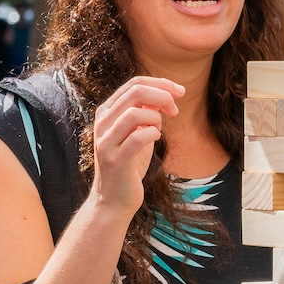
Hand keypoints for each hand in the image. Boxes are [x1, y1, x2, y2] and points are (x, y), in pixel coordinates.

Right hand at [90, 76, 182, 217]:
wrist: (114, 199)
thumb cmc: (129, 165)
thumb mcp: (137, 132)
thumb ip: (145, 112)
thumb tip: (165, 93)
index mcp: (107, 112)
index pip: (134, 83)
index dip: (161, 83)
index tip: (180, 91)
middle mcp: (102, 122)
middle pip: (135, 92)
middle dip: (163, 96)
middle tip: (175, 110)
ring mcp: (106, 141)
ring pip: (136, 113)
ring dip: (156, 119)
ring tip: (158, 131)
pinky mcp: (115, 159)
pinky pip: (138, 136)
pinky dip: (153, 134)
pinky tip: (155, 139)